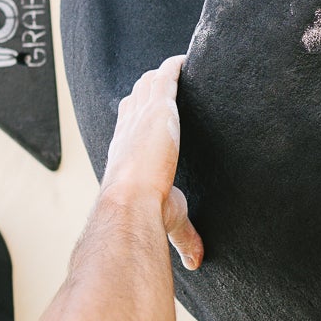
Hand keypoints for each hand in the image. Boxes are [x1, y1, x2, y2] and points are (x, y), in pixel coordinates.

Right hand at [102, 56, 203, 270]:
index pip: (128, 127)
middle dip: (148, 91)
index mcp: (124, 154)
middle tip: (165, 84)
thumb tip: (196, 262)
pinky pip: (166, 77)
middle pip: (135, 100)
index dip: (135, 116)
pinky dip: (175, 67)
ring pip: (148, 86)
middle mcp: (129, 131)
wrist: (129, 204)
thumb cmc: (141, 215)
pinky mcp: (159, 108)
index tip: (147, 110)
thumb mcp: (170, 217)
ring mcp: (142, 117)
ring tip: (177, 68)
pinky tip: (186, 59)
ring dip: (161, 77)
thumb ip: (186, 234)